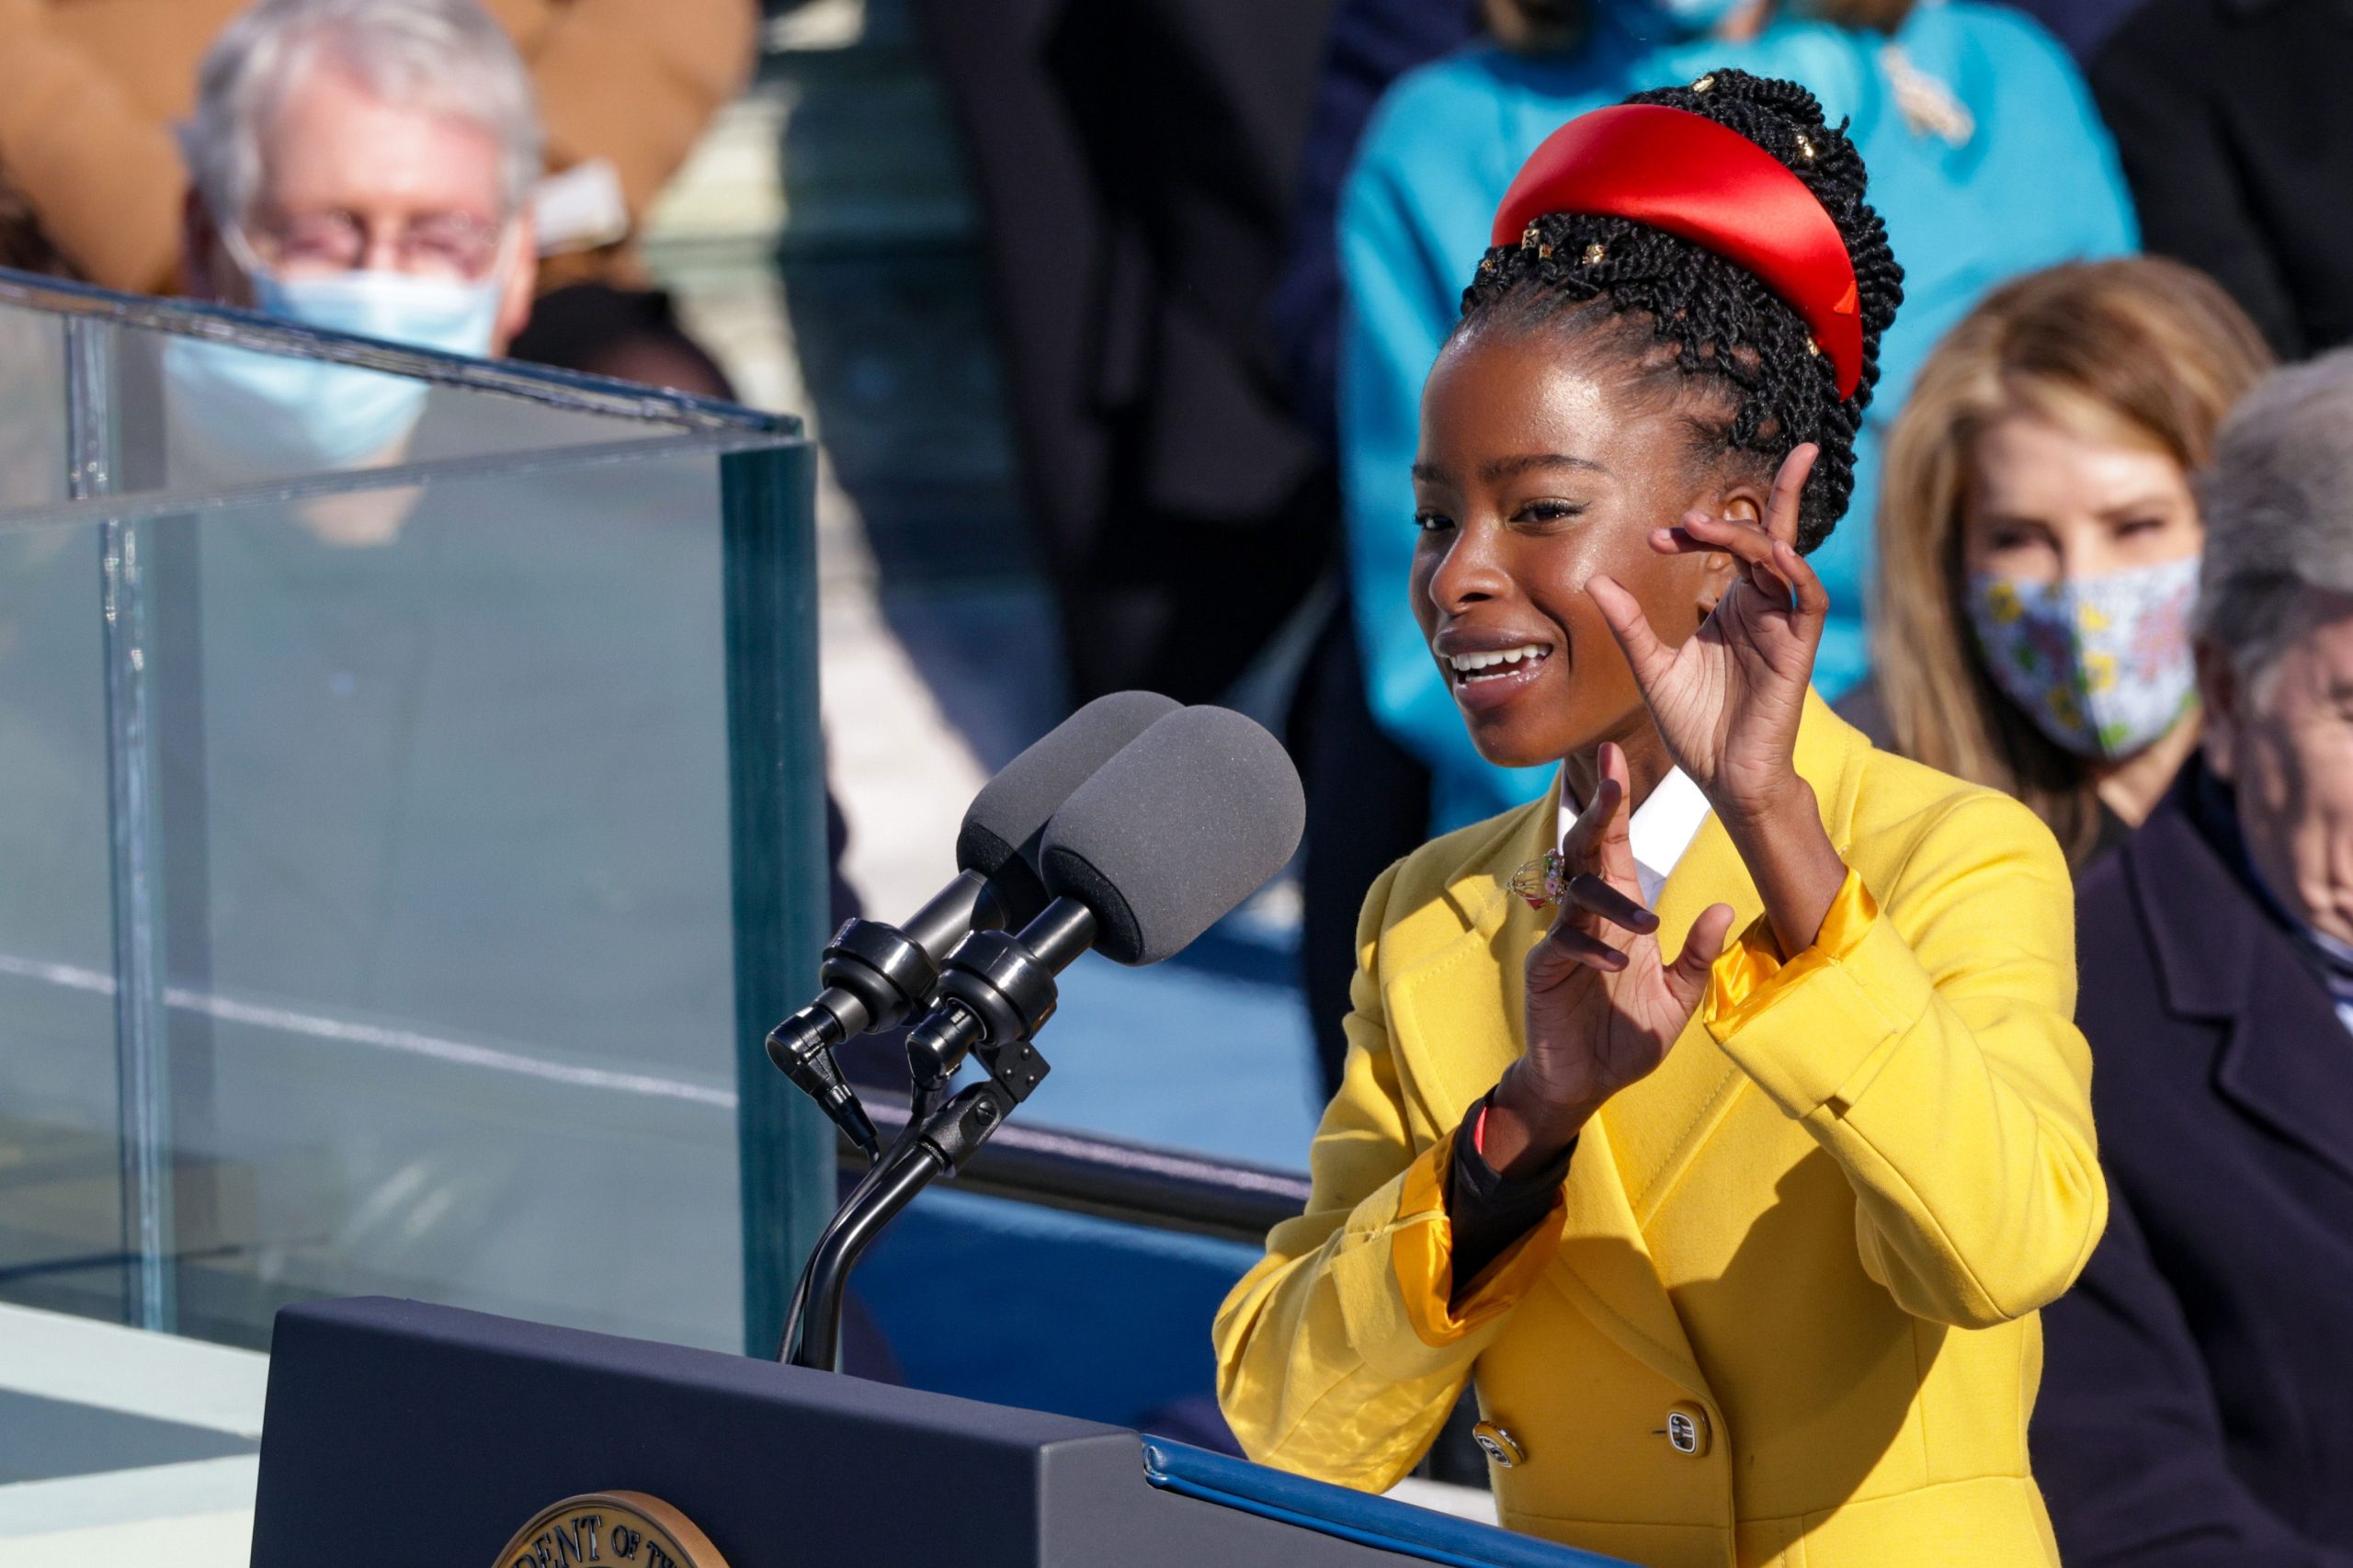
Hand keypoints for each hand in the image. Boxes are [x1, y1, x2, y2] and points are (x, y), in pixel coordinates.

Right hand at [1486, 743, 1735, 1175]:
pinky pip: (1563, 946)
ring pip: (1576, 896)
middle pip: (1585, 851)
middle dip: (1597, 812)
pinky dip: (1590, 949)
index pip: (1614, 845)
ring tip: (1647, 925)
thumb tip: (1722, 907)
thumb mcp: (1679, 997)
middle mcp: (1587, 917)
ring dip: (1610, 902)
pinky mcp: (1544, 971)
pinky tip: (1616, 963)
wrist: (1586, 1083)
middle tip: (1610, 777)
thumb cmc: (1628, 1035)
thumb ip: (1698, 955)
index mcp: (1620, 912)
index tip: (1617, 753)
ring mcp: (1561, 941)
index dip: (1615, 802)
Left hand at [1585, 444, 1824, 824]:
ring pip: (1783, 559)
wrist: (1722, 778)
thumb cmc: (1695, 727)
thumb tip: (1596, 580)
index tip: (1659, 536)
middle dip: (1759, 502)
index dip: (1699, 532)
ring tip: (1705, 526)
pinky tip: (1772, 552)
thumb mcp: (1651, 668)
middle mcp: (1762, 608)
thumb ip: (1630, 623)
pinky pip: (1805, 600)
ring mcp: (1782, 626)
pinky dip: (1793, 571)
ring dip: (1754, 534)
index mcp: (1734, 607)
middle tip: (1716, 496)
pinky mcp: (1797, 650)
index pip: (1729, 546)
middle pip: (1770, 536)